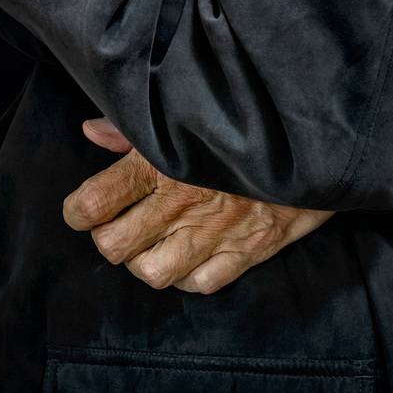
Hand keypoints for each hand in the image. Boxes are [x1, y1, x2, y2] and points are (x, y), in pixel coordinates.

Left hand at [62, 117, 336, 293]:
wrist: (314, 129)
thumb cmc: (244, 113)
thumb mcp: (186, 107)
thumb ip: (134, 126)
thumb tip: (91, 130)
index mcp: (161, 161)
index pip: (93, 204)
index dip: (78, 210)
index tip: (84, 206)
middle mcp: (183, 201)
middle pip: (113, 247)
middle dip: (109, 237)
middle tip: (121, 223)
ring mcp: (216, 232)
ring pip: (152, 274)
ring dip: (146, 260)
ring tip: (155, 242)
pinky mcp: (249, 250)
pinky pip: (201, 285)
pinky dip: (191, 275)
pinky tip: (193, 253)